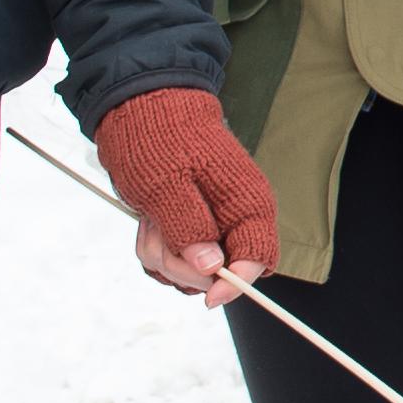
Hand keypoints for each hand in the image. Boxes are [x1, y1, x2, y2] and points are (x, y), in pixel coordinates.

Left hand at [100, 86, 279, 294]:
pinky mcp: (192, 228)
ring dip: (163, 255)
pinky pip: (175, 261)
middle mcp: (236, 217)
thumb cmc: (158, 137)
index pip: (260, 258)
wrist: (141, 106)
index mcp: (247, 202)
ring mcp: (214, 224)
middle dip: (183, 266)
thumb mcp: (166, 184)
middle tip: (158, 234)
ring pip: (193, 271)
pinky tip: (150, 223)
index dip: (236, 284)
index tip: (208, 296)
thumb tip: (211, 268)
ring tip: (150, 220)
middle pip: (221, 273)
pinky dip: (157, 250)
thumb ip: (190, 227)